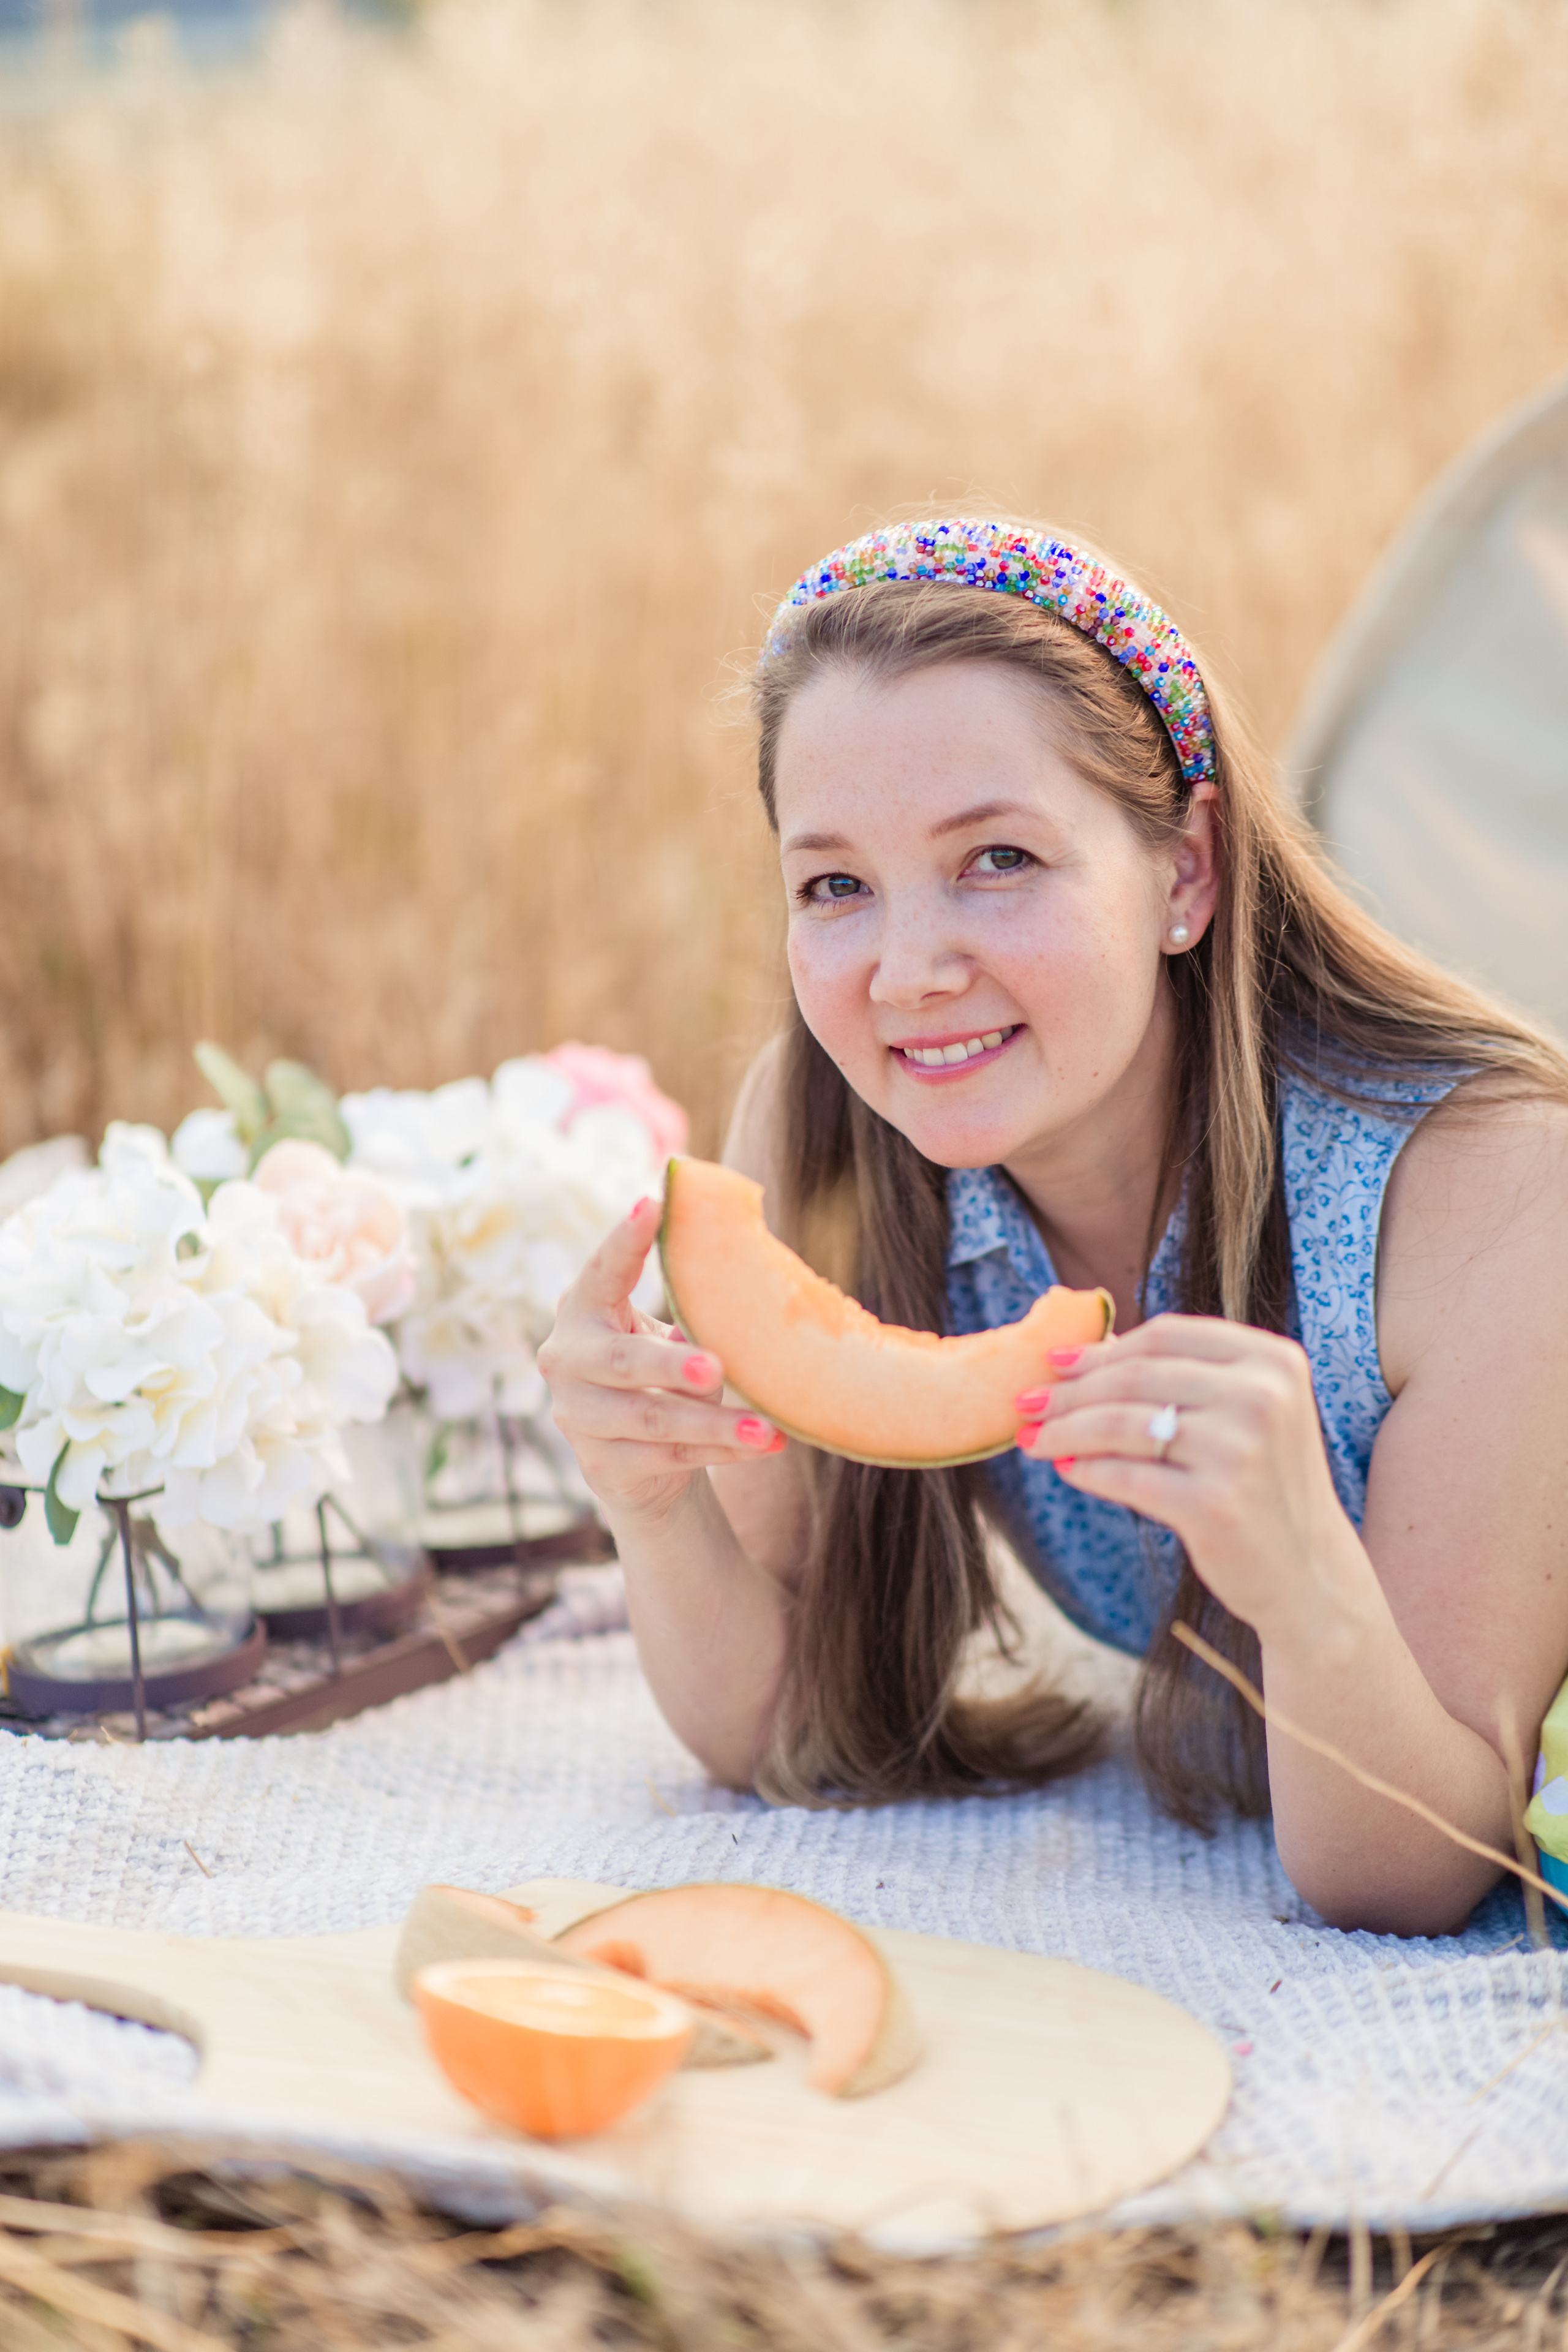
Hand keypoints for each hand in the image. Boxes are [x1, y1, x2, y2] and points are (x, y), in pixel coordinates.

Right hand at [538, 1197, 785, 1525]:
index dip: (624, 1240)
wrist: (639, 1465)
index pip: (601, 1271)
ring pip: (652, 1419)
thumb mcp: (669, 1339)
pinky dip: (721, 1452)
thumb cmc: (661, 1378)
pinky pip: (670, 1457)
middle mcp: (567, 1360)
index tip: (654, 1202)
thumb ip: (690, 1317)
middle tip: (717, 1367)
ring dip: (715, 1424)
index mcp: (583, 1311)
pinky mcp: (601, 1466)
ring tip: (766, 1429)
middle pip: (622, 1361)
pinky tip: (763, 1447)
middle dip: (671, 1365)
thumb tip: (746, 1289)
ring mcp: (577, 1417)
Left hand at [1015, 1315, 1364, 1645]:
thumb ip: (1183, 1377)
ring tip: (1032, 1439)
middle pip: (1136, 1377)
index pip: (1166, 1335)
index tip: (1056, 1362)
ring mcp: (1240, 1451)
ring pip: (1121, 1424)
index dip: (1103, 1348)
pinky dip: (1087, 1471)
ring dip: (1064, 1430)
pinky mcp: (1214, 1506)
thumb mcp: (1246, 1415)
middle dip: (1069, 1391)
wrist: (1311, 1574)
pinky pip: (1125, 1476)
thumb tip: (1079, 1355)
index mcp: (1273, 1361)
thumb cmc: (1264, 1485)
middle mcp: (1262, 1398)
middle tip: (1026, 1401)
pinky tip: (1067, 1470)